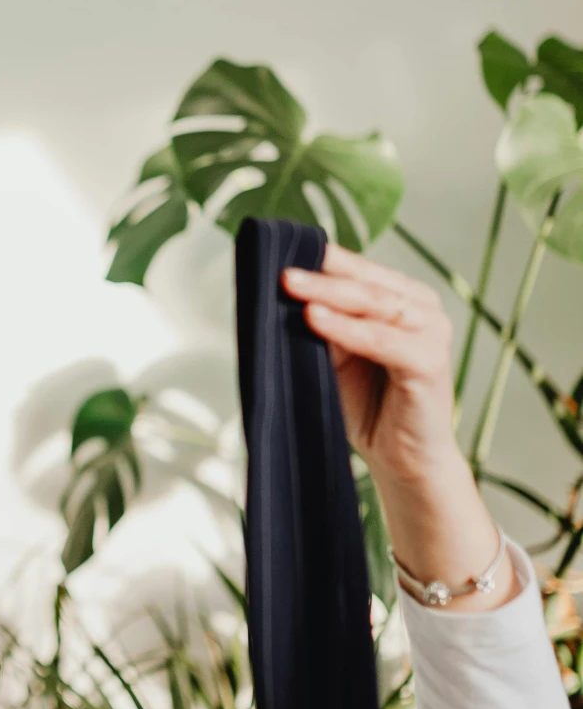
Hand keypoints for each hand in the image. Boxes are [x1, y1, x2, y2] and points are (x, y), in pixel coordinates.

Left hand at [280, 243, 512, 608]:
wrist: (402, 460)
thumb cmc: (369, 405)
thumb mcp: (336, 354)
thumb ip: (320, 321)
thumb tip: (280, 289)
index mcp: (402, 298)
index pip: (358, 268)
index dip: (321, 259)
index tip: (277, 248)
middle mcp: (421, 308)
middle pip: (365, 281)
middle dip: (319, 273)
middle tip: (278, 269)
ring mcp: (431, 333)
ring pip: (374, 303)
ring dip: (329, 293)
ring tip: (289, 286)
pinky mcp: (430, 362)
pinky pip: (382, 339)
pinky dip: (347, 329)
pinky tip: (315, 319)